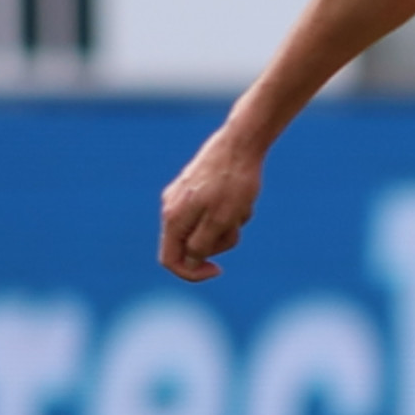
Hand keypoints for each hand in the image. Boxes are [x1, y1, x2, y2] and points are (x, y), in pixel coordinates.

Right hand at [159, 126, 264, 279]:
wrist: (241, 142)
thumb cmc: (233, 182)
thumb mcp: (221, 220)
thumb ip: (201, 244)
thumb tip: (190, 262)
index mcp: (173, 218)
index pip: (171, 260)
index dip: (193, 272)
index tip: (218, 270)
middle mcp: (172, 208)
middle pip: (192, 245)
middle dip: (218, 242)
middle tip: (237, 224)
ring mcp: (183, 197)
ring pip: (206, 228)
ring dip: (228, 225)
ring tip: (243, 205)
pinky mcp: (197, 188)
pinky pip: (214, 212)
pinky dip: (231, 212)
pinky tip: (244, 198)